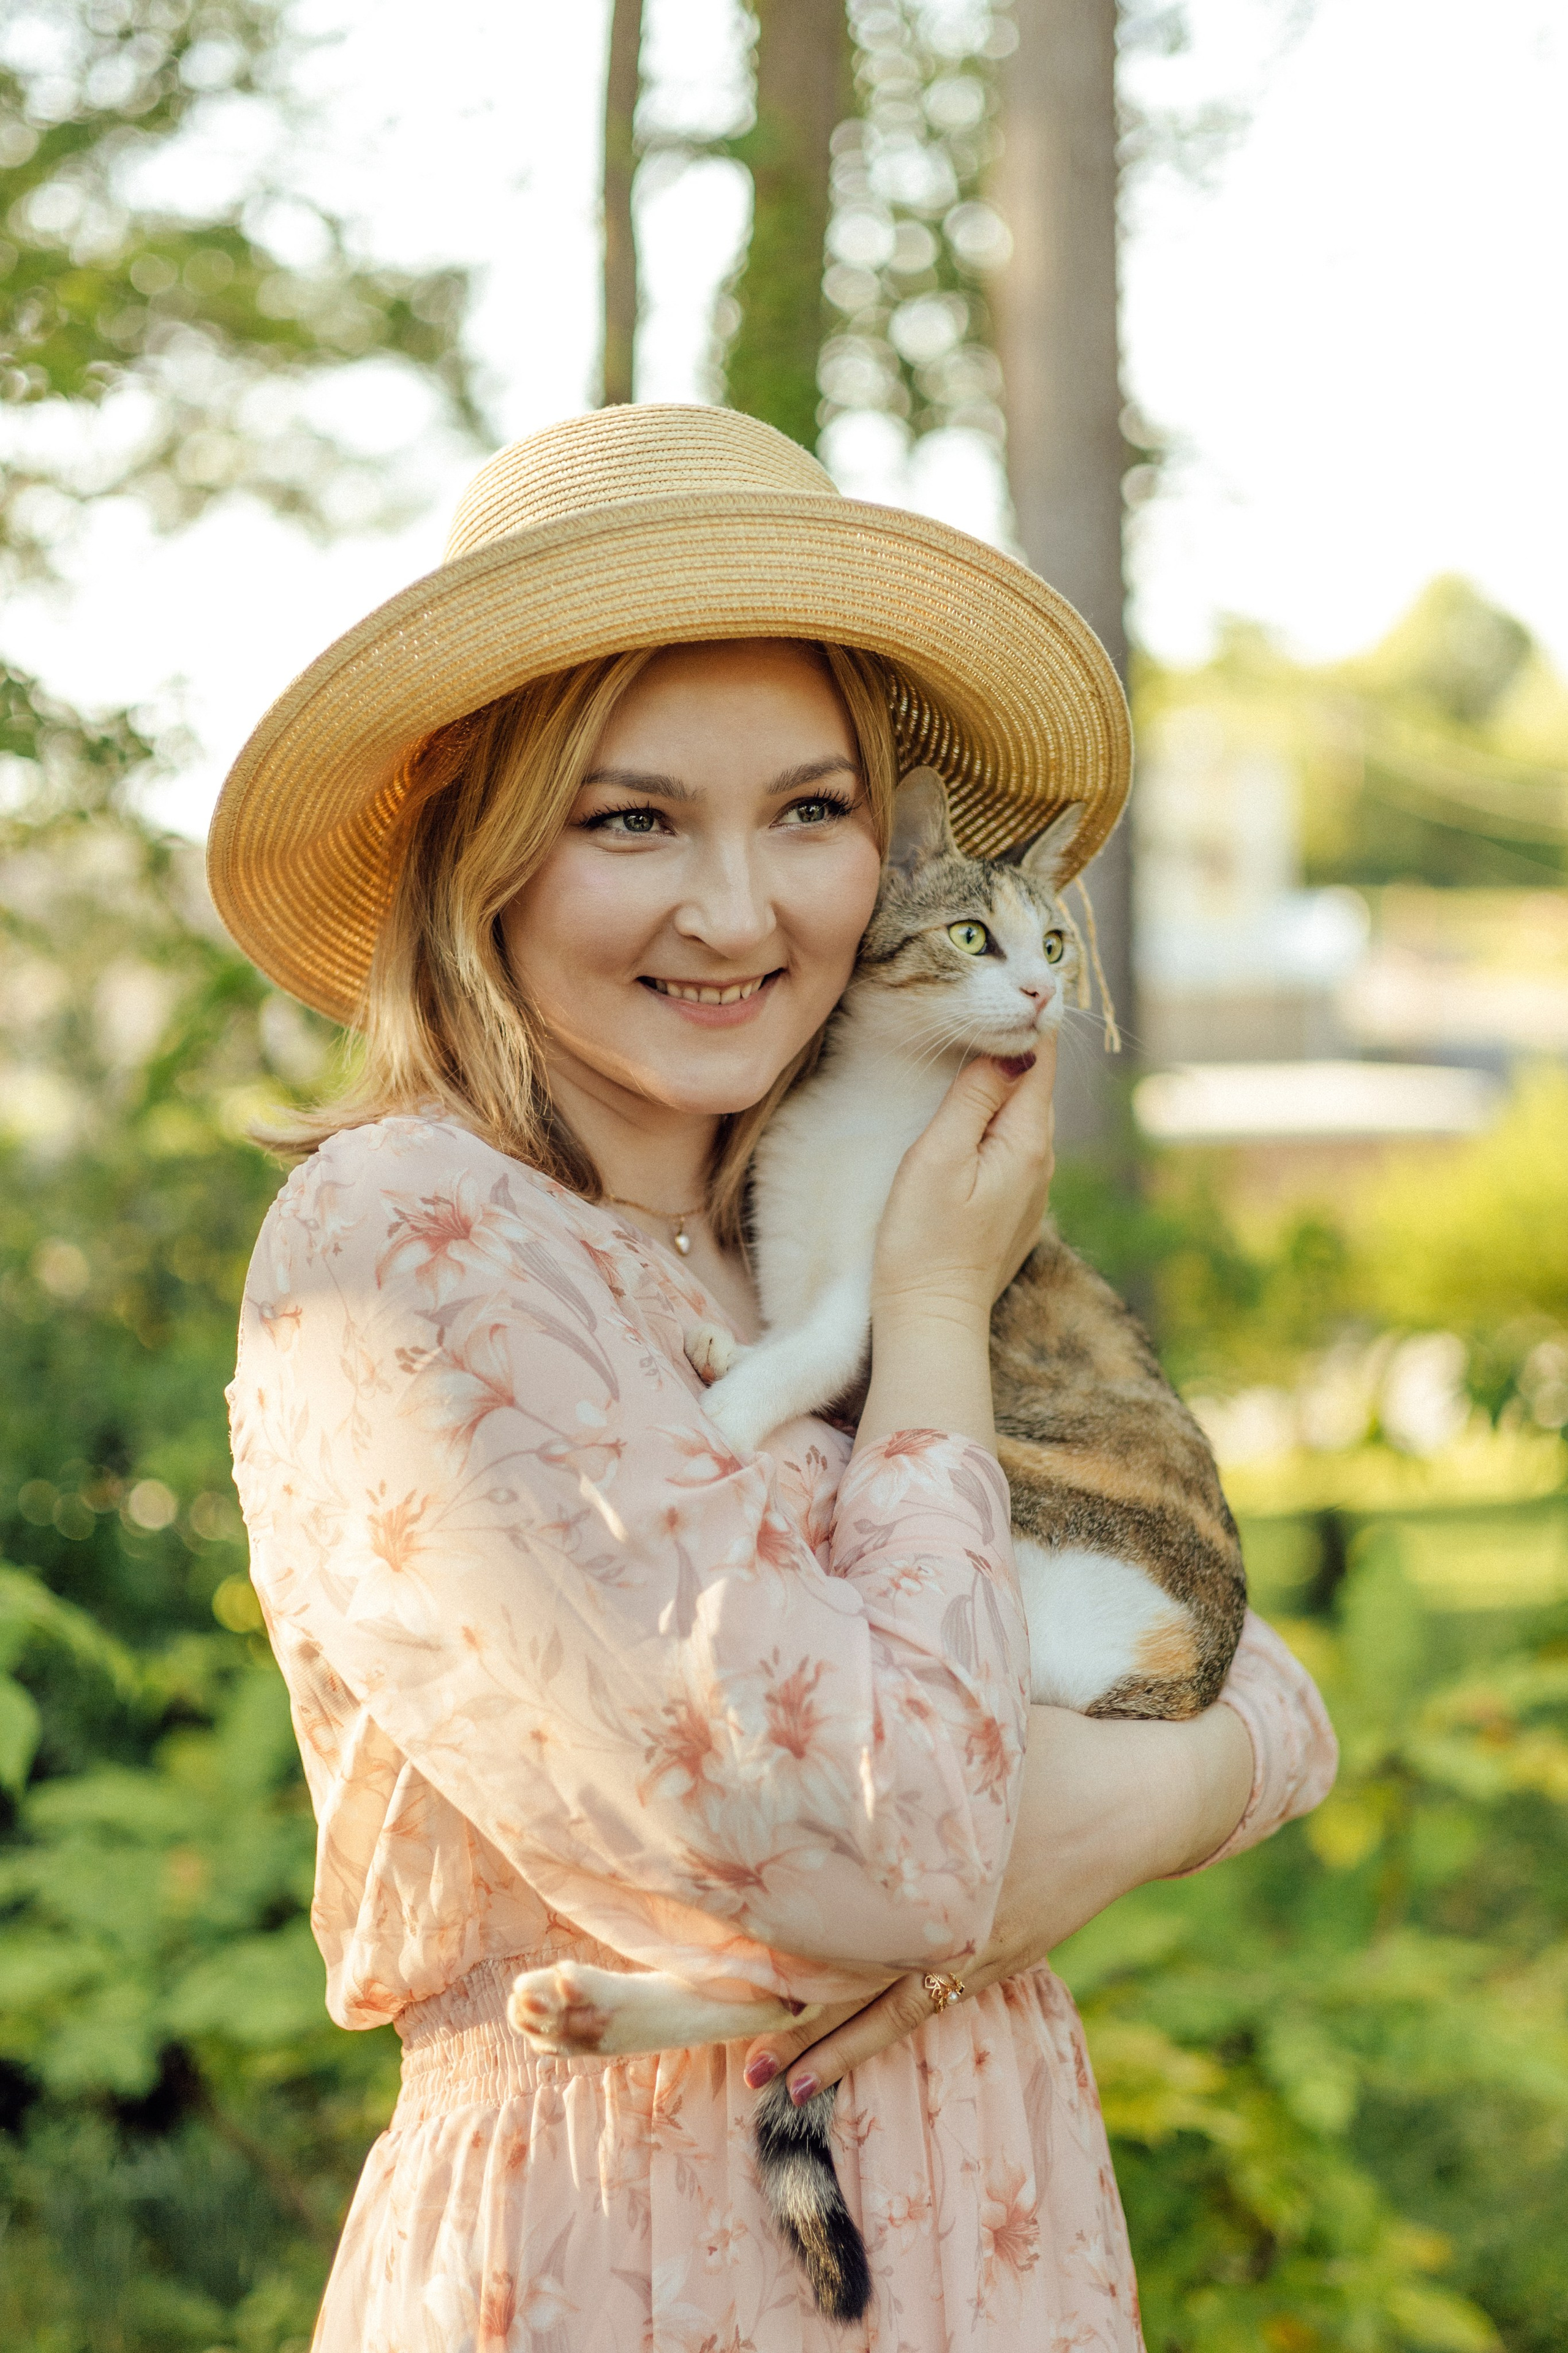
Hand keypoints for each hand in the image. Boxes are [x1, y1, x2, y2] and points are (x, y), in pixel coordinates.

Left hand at [742, 1698, 1253, 2103]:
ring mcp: (981, 1949)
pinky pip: (934, 2003)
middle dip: (801, 2021)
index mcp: (940, 1868)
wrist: (1139, 1799)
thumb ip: (913, 1739)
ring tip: (783, 2087)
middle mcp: (955, 1921)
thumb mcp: (981, 1733)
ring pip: (894, 2010)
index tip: (735, 1979)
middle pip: (861, 1982)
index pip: (849, 1924)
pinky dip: (889, 2031)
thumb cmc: (1057, 1750)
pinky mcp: (1002, 1958)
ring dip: (839, 2047)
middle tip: (745, 2065)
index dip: (790, 1953)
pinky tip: (853, 2056)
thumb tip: (840, 1719)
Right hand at [872, 1032, 1055, 1324]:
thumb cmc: (922, 1241)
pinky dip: (994, 1124)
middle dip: (1012, 1048)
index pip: (1039, 1060)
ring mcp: (1031, 1190)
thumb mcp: (938, 1157)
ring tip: (973, 1052)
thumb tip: (1006, 1045)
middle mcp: (1043, 1163)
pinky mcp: (1014, 1211)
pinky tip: (968, 1120)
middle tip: (986, 1005)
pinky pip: (1011, 1150)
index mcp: (1028, 1141)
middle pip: (1033, 1085)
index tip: (1015, 983)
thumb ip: (973, 1098)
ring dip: (1000, 1087)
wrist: (931, 1321)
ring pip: (1020, 1118)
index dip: (1028, 1019)